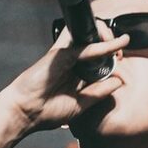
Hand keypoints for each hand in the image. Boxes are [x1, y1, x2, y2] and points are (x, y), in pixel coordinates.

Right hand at [4, 24, 127, 134]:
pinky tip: (115, 45)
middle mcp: (72, 61)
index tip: (120, 61)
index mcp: (76, 72)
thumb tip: (119, 81)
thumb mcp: (81, 104)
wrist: (26, 112)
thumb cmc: (47, 111)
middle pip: (94, 41)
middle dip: (111, 42)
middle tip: (121, 53)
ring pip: (89, 34)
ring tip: (120, 43)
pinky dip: (102, 45)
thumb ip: (99, 93)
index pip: (97, 56)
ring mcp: (66, 55)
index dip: (112, 55)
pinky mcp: (60, 53)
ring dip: (107, 35)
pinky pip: (85, 46)